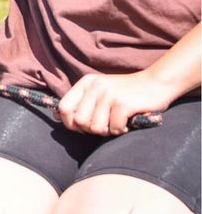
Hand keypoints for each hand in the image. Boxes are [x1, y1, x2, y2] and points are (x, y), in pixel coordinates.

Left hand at [57, 71, 171, 135]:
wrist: (156, 84)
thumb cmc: (126, 93)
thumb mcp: (100, 92)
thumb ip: (82, 103)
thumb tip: (57, 116)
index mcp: (86, 83)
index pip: (64, 108)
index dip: (71, 123)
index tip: (84, 127)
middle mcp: (95, 86)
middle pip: (79, 121)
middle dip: (91, 130)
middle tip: (106, 125)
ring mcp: (108, 94)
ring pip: (95, 128)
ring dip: (108, 131)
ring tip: (117, 122)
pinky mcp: (122, 103)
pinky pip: (113, 129)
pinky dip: (121, 130)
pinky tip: (127, 122)